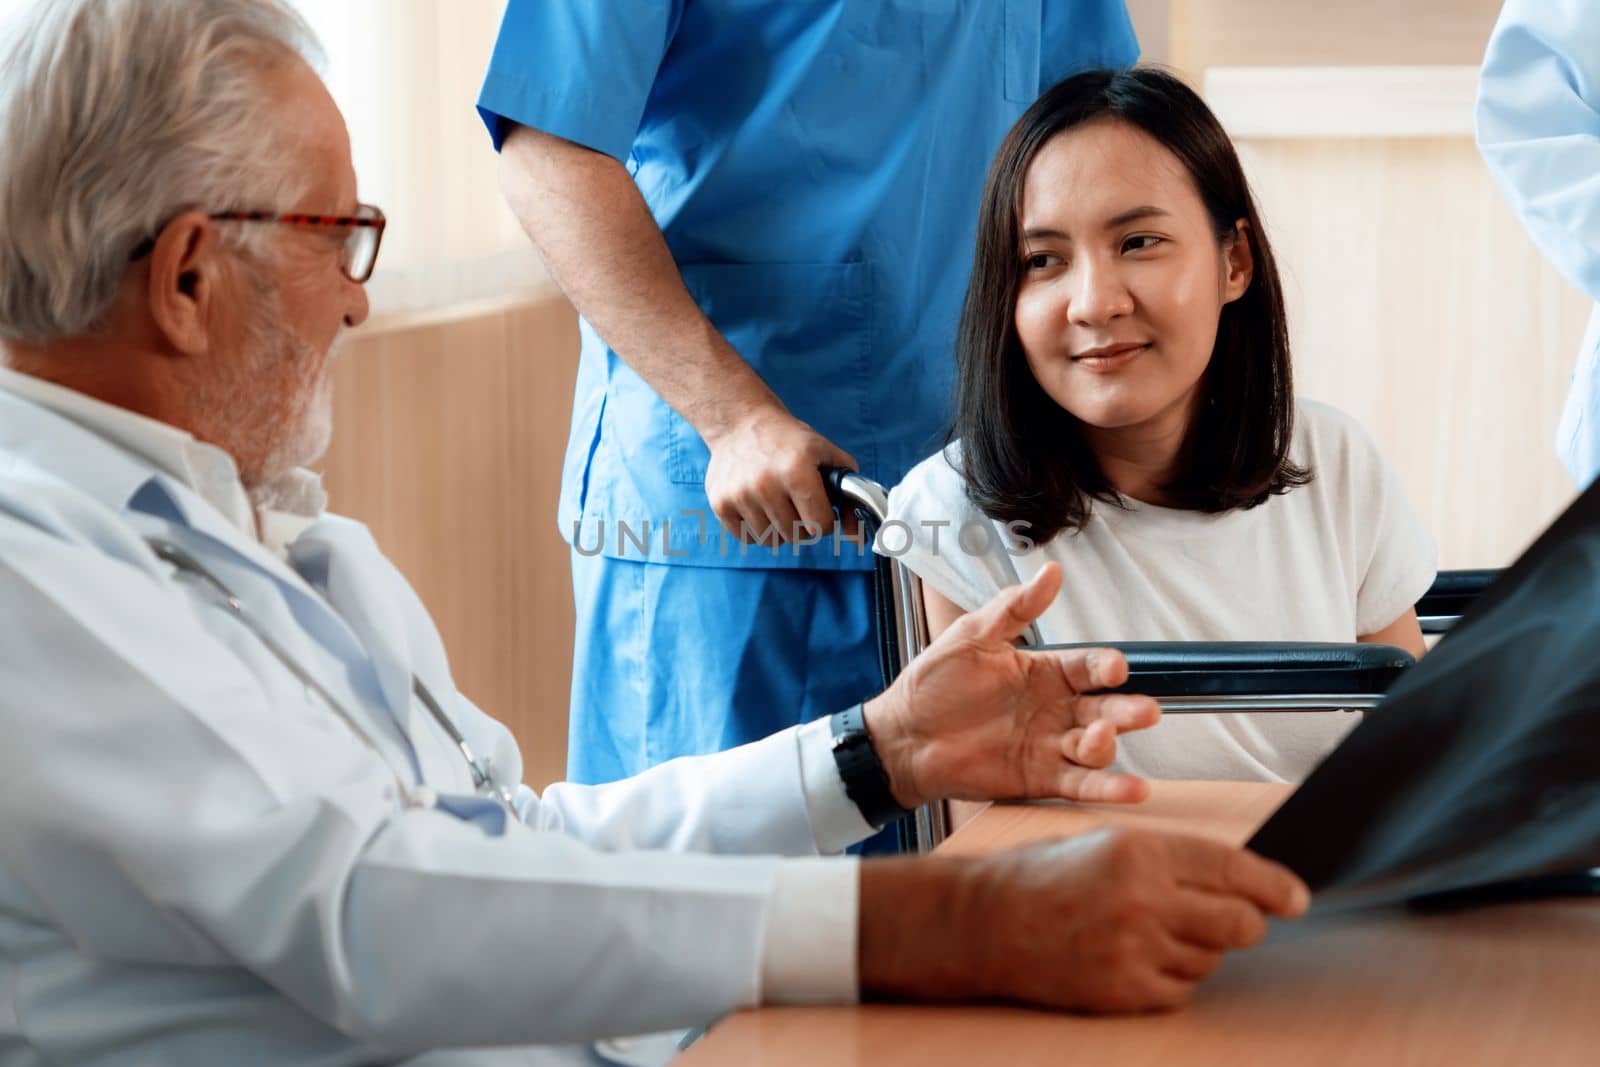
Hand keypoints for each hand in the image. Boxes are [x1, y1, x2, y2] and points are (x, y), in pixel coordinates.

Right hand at [702, 403, 857, 544]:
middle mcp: (765, 485)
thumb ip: (850, 495)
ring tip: (776, 501)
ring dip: (778, 527)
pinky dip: (756, 528)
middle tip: (797, 502)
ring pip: (771, 541)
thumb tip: (858, 537)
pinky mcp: (720, 504)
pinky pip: (747, 538)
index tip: (819, 508)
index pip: (820, 526)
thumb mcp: (826, 454)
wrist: (741, 423)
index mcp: (796, 471)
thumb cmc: (789, 441)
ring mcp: (740, 496)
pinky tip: (757, 504)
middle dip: (803, 524)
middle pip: (796, 536)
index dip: (825, 520)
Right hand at [859, 829, 1310, 1013]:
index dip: (1275, 885)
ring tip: (1150, 934)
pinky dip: (1171, 980)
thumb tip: (1236, 882)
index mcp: (1141, 851)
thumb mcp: (1105, 843)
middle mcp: (1144, 899)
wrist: (982, 923)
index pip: (1233, 869)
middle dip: (1244, 922)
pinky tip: (1136, 960)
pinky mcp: (1124, 991)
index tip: (1296, 897)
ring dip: (1197, 950)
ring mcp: (1135, 950)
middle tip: (1230, 921)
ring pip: (1210, 960)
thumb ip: (1169, 861)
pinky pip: (1180, 992)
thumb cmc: (1038, 877)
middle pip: (1239, 923)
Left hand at [863, 562, 1158, 808]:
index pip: (1087, 667)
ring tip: (1100, 738)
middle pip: (1103, 709)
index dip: (1105, 667)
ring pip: (1095, 747)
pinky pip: (1080, 784)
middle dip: (1126, 710)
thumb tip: (1052, 570)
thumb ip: (1014, 607)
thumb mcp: (973, 636)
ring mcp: (1049, 745)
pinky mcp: (1039, 779)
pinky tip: (1134, 791)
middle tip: (1145, 711)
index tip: (1115, 669)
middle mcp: (1054, 710)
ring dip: (1108, 745)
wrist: (902, 736)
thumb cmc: (934, 683)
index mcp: (1044, 673)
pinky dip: (1108, 789)